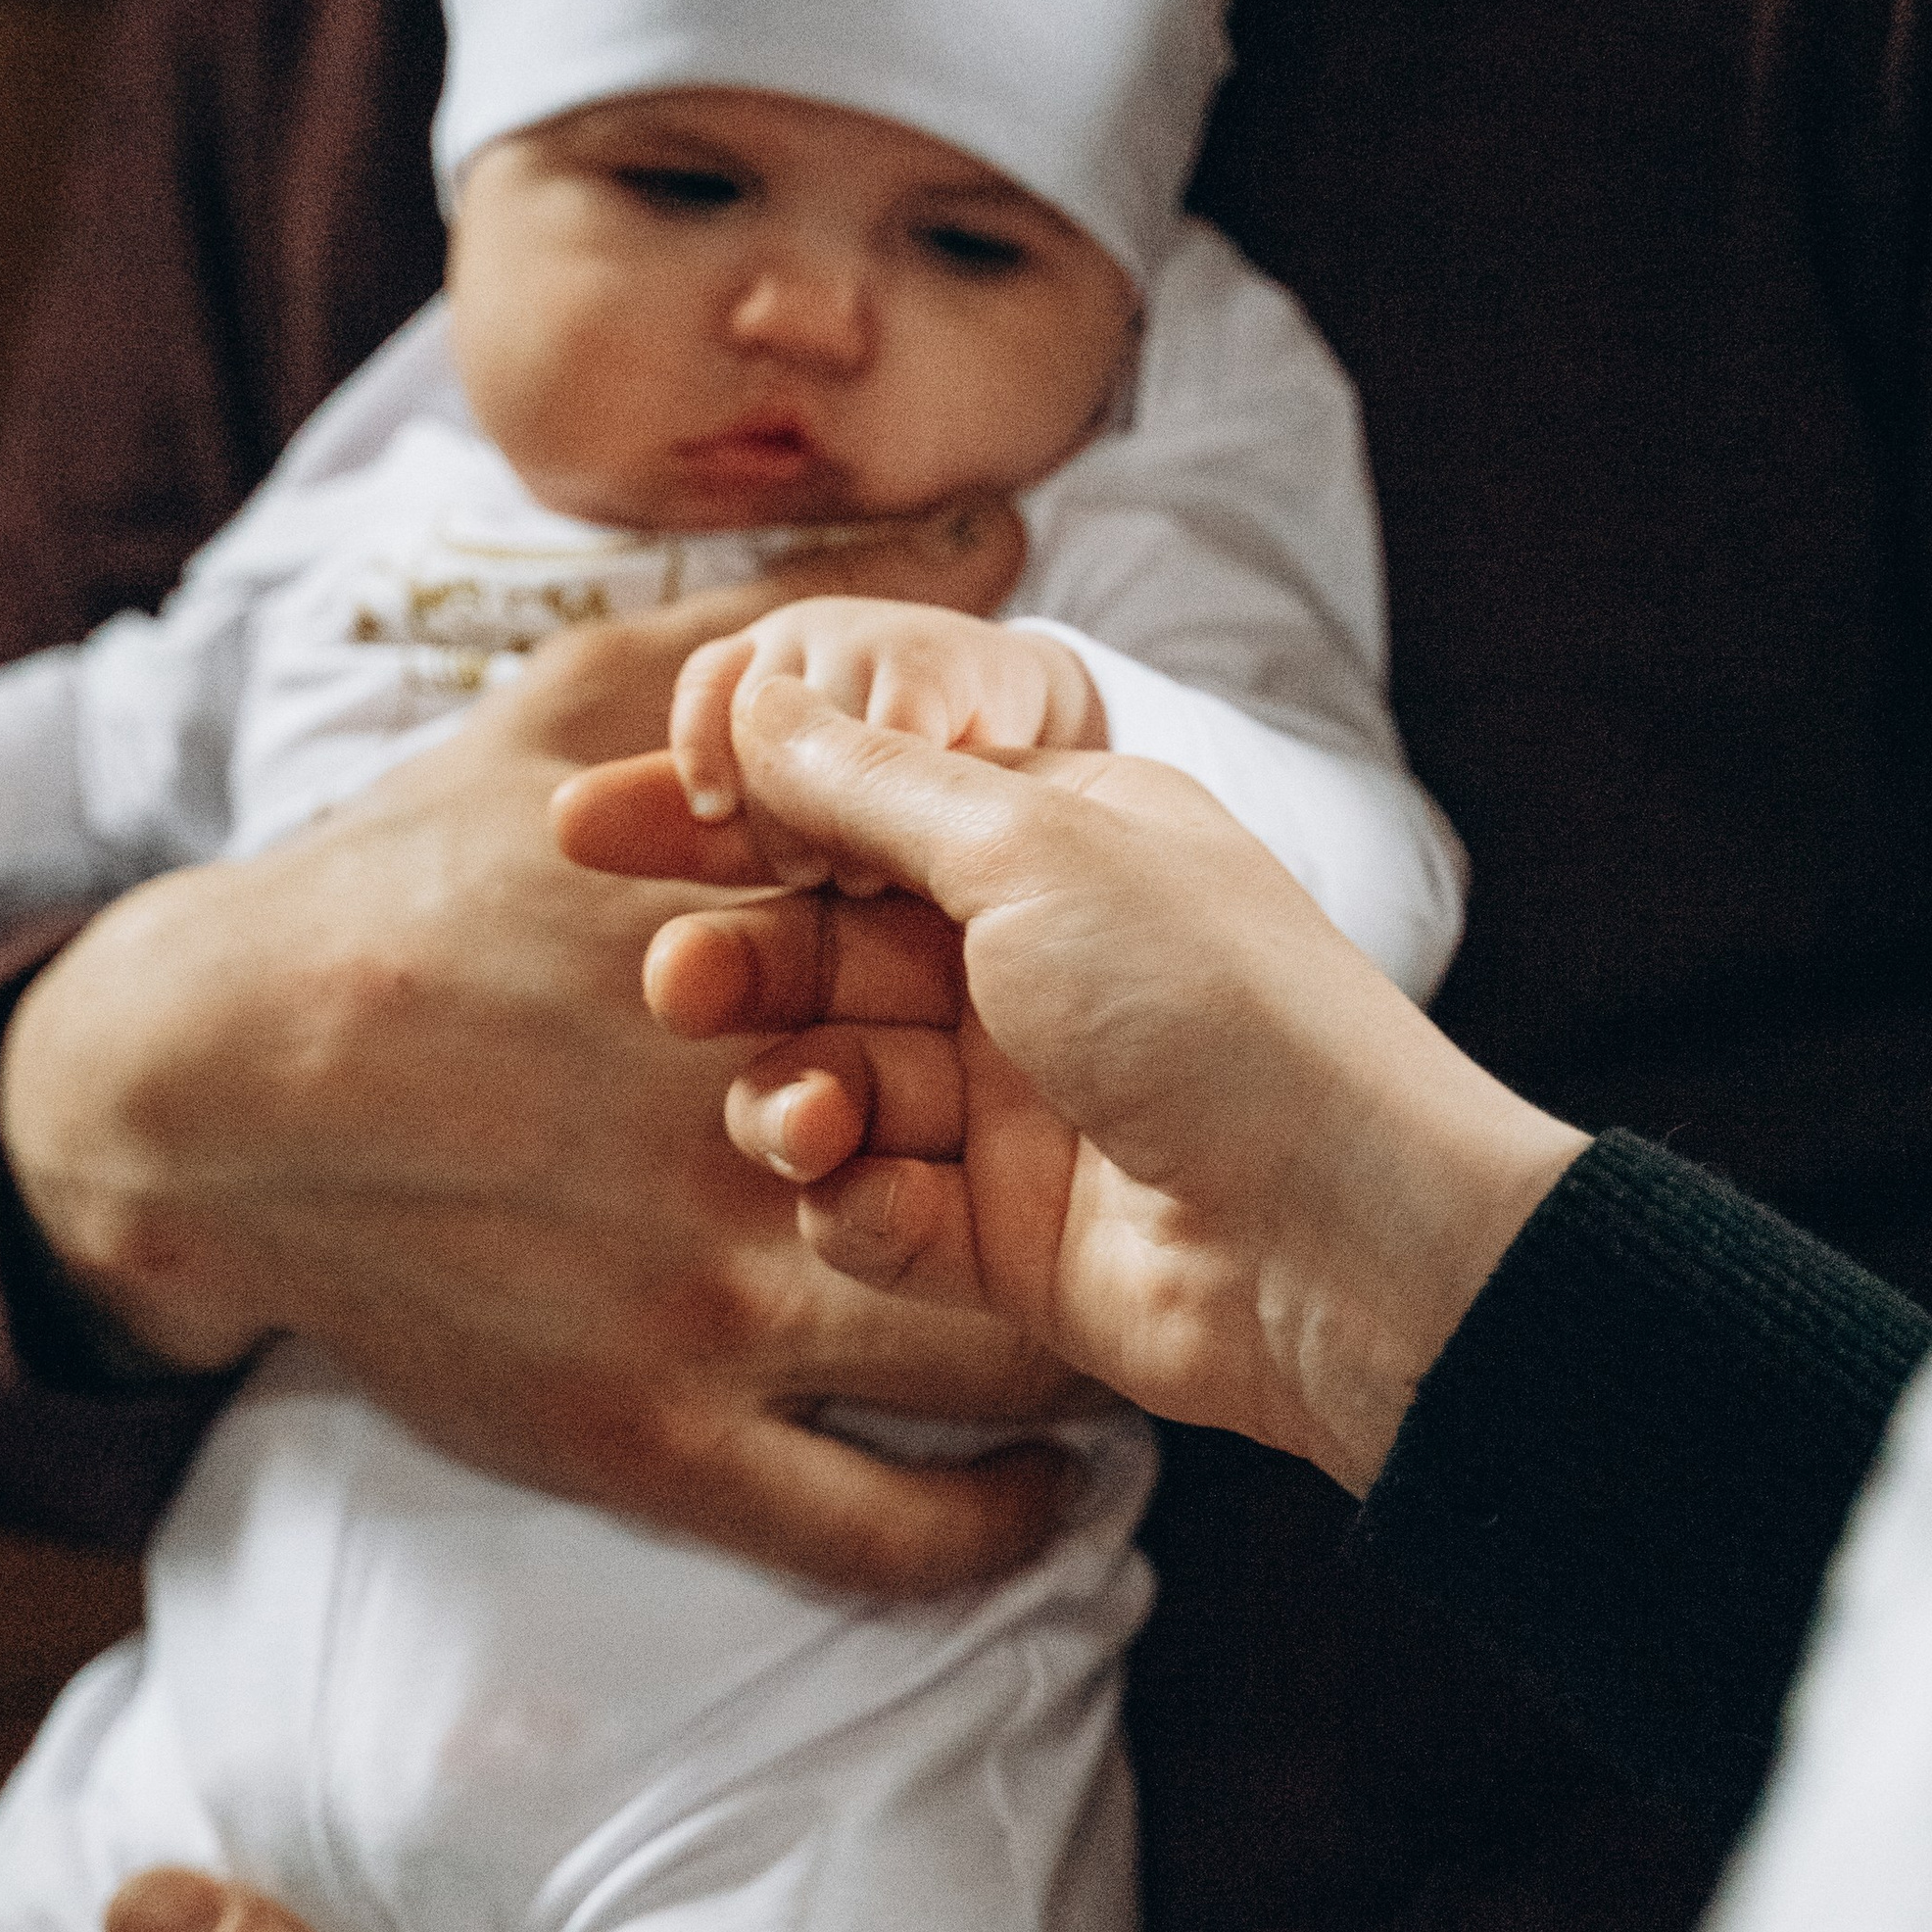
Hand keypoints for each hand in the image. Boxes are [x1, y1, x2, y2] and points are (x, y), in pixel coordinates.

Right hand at [0, 536, 1073, 1599]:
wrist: (200, 1083)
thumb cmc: (394, 880)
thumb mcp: (580, 698)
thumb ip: (795, 626)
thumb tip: (992, 535)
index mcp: (795, 948)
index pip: (1018, 979)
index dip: (1074, 984)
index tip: (1094, 987)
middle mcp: (768, 1128)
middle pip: (1017, 1163)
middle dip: (1080, 1151)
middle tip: (1106, 1142)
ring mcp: (717, 1298)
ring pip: (976, 1343)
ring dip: (1064, 1331)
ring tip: (1117, 1309)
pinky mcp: (658, 1437)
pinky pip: (876, 1520)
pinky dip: (988, 1520)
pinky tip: (1058, 1484)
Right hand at [560, 683, 1585, 1494]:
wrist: (1337, 1240)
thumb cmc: (1212, 1009)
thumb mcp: (1030, 848)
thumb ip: (867, 779)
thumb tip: (748, 690)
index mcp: (1053, 834)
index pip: (852, 794)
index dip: (725, 806)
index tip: (594, 824)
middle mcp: (1027, 958)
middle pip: (822, 939)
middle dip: (740, 960)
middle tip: (676, 984)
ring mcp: (1012, 1099)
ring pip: (829, 1074)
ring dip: (795, 1091)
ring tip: (812, 1114)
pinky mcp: (1000, 1231)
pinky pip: (870, 1205)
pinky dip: (857, 1202)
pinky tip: (876, 1196)